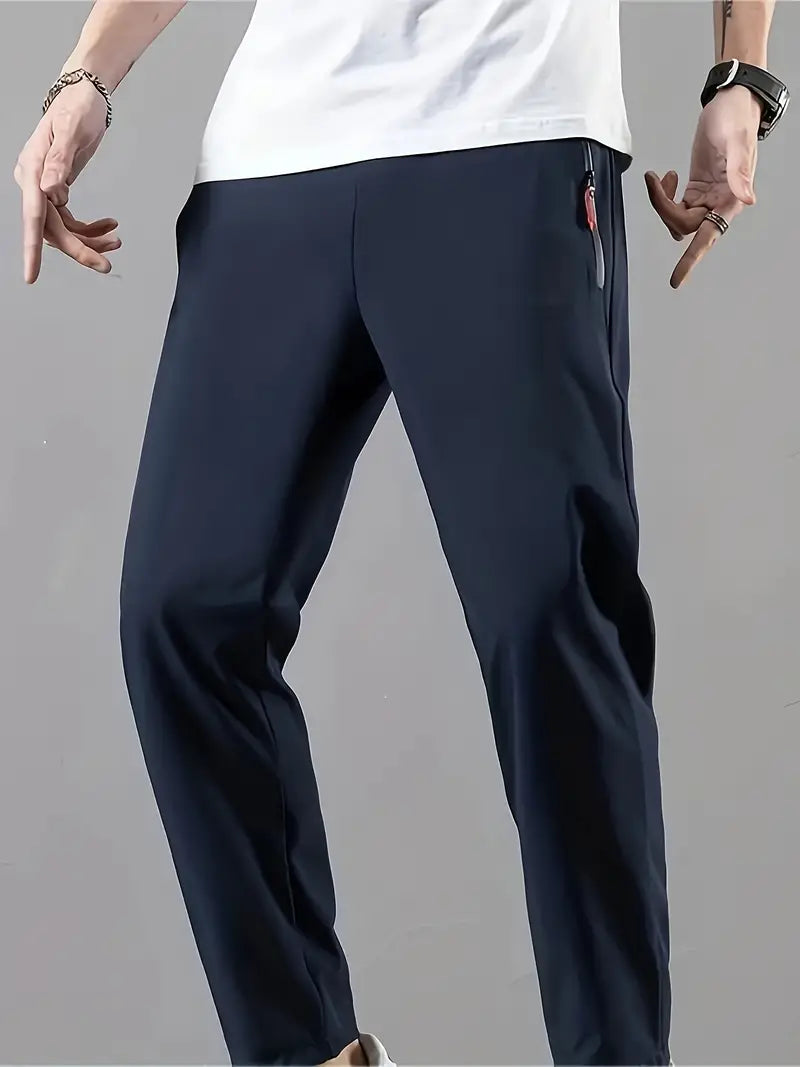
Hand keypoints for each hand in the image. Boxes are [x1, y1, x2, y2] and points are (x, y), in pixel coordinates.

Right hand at [14, 78, 120, 283]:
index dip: (32, 248)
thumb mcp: (72, 132)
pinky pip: (69, 219)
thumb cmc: (78, 108)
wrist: (84, 96)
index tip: (31, 275)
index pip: (33, 216)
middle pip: (52, 229)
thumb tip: (51, 192)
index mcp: (32, 170)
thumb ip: (60, 162)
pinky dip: (90, 228)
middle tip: (107, 263)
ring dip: (89, 239)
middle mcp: (34, 181)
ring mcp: (44, 187)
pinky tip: (110, 225)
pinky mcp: (57, 189)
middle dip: (80, 249)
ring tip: (116, 239)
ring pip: (62, 228)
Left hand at [645, 84, 760, 288]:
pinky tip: (668, 176)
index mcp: (731, 198)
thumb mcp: (735, 143)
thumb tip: (747, 200)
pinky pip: (675, 206)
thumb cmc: (735, 118)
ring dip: (661, 202)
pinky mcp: (696, 189)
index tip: (676, 279)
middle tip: (654, 180)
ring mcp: (707, 198)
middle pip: (682, 225)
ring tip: (659, 176)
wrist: (731, 102)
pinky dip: (663, 195)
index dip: (691, 259)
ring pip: (676, 218)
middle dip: (663, 207)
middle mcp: (719, 203)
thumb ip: (740, 172)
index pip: (708, 236)